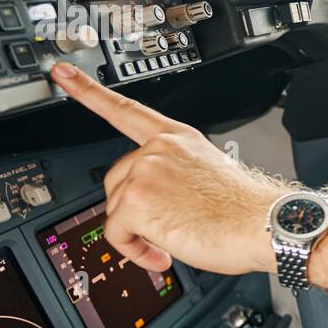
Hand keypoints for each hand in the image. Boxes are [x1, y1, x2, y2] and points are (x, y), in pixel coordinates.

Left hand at [50, 63, 290, 275]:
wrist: (266, 225)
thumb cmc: (247, 211)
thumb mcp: (209, 175)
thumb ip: (175, 175)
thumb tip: (157, 203)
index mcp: (178, 139)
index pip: (126, 111)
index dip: (89, 91)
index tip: (61, 74)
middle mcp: (159, 149)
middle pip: (117, 181)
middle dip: (134, 210)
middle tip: (165, 227)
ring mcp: (146, 171)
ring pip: (116, 210)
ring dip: (138, 234)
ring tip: (173, 241)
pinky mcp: (136, 201)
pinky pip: (116, 234)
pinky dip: (134, 251)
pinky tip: (162, 253)